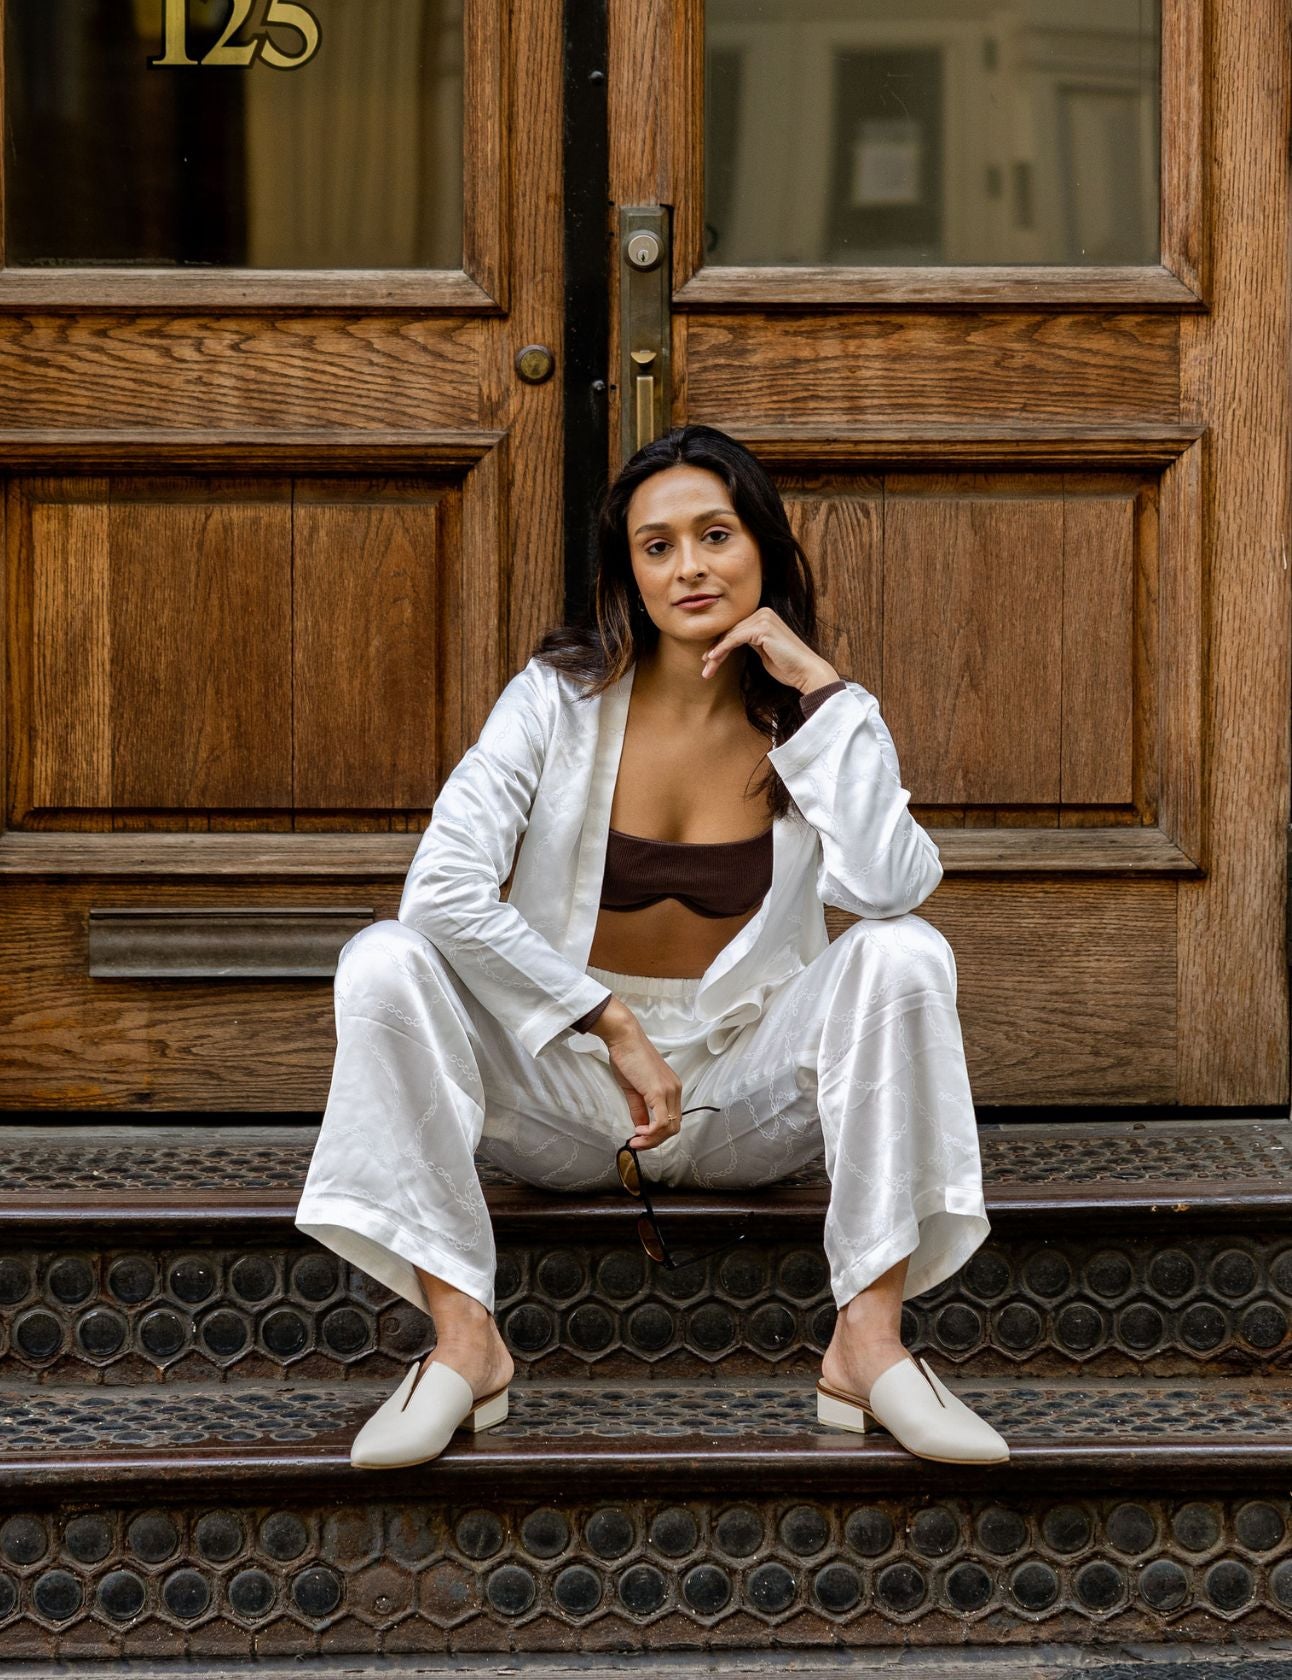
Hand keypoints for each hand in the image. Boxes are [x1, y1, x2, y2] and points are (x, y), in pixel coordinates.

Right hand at [602, 1012, 683, 1151]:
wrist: (624, 1038)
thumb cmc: (627, 1057)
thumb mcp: (633, 1089)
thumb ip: (639, 1109)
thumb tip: (640, 1127)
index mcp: (671, 1088)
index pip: (672, 1119)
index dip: (657, 1134)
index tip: (639, 1138)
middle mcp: (675, 1090)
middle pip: (674, 1127)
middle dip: (655, 1141)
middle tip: (637, 1143)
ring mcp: (669, 1091)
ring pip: (670, 1128)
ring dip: (652, 1139)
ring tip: (636, 1140)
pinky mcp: (659, 1092)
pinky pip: (661, 1122)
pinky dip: (651, 1133)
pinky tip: (638, 1131)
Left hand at [700, 605, 837, 694]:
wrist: (807, 672)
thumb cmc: (787, 667)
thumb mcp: (764, 651)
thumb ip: (750, 642)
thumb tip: (730, 642)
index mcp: (764, 615)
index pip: (736, 629)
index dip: (720, 644)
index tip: (708, 659)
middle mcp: (763, 612)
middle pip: (731, 631)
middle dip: (715, 650)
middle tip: (705, 668)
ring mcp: (763, 618)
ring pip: (730, 635)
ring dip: (716, 653)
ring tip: (707, 670)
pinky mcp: (762, 628)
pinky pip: (735, 638)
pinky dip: (722, 649)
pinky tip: (713, 659)